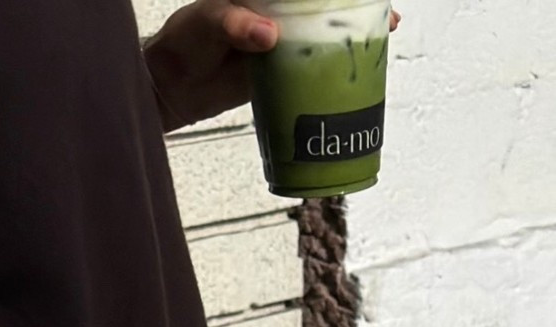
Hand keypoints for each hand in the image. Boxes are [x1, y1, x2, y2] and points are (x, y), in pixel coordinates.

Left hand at [145, 2, 400, 133]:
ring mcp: (283, 40)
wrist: (171, 87)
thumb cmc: (184, 43)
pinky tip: (355, 74)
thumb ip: (235, 25)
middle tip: (387, 17)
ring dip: (353, 38)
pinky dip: (333, 70)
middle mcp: (279, 11)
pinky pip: (313, 67)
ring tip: (383, 38)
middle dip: (358, 10)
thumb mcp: (208, 25)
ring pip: (325, 35)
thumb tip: (267, 34)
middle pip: (326, 7)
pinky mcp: (281, 71)